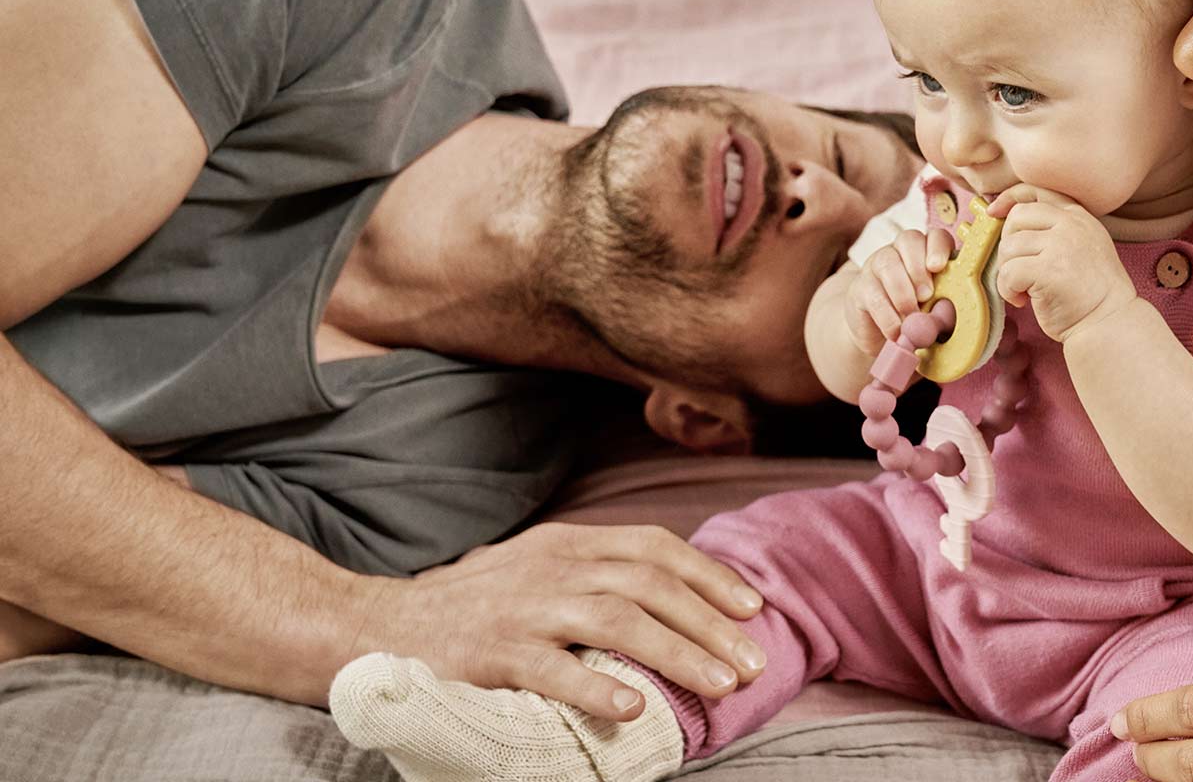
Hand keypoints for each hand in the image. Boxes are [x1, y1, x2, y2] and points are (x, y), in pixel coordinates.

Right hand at [366, 522, 768, 721]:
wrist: (378, 623)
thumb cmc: (473, 604)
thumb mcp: (538, 567)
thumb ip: (595, 571)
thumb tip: (673, 593)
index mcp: (568, 543)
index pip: (654, 546)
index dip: (709, 575)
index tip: (752, 609)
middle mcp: (552, 567)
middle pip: (649, 584)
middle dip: (710, 623)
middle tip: (753, 663)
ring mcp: (522, 608)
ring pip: (616, 620)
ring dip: (676, 652)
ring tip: (718, 685)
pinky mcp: (492, 653)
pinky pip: (552, 669)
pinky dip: (596, 686)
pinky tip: (631, 709)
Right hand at [843, 228, 953, 355]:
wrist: (875, 333)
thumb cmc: (913, 319)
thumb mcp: (933, 313)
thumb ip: (943, 311)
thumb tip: (946, 313)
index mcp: (927, 253)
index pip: (936, 236)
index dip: (938, 247)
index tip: (938, 267)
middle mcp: (901, 251)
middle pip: (909, 239)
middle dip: (919, 268)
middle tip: (926, 296)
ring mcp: (877, 266)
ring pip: (887, 262)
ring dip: (902, 291)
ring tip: (911, 316)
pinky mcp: (859, 287)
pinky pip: (872, 294)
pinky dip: (887, 315)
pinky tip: (896, 331)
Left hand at [986, 185, 1134, 342]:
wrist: (1109, 323)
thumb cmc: (1090, 293)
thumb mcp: (1082, 246)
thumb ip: (1055, 230)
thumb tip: (1005, 218)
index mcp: (1079, 216)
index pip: (1036, 191)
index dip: (1009, 198)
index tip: (993, 212)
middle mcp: (1071, 225)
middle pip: (1016, 218)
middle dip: (1008, 245)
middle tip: (1019, 269)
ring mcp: (1061, 245)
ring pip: (1009, 247)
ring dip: (1008, 273)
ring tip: (1025, 290)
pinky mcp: (1049, 270)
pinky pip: (1008, 272)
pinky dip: (1008, 290)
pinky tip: (1022, 301)